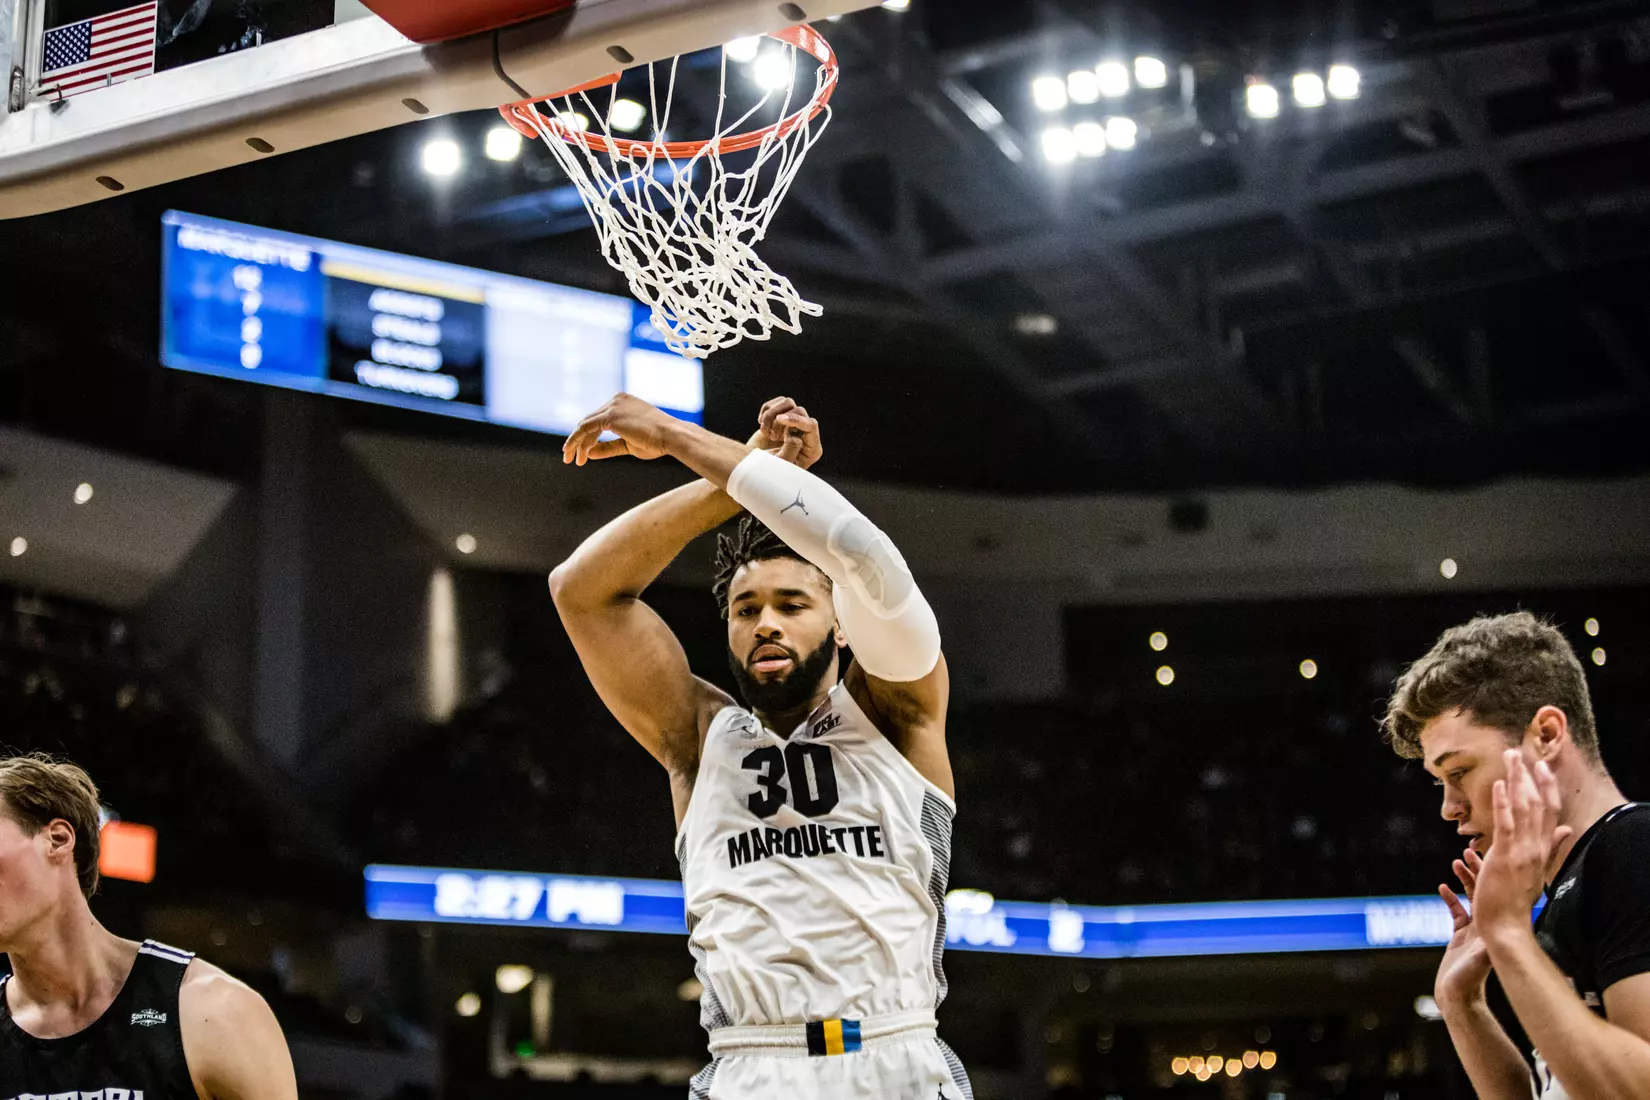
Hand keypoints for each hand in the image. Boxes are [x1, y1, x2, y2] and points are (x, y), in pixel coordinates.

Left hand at [563, 393, 676, 465]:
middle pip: (590, 422)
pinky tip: (571, 451)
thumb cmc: (656, 441)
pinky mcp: (610, 416)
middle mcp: (616, 401)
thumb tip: (589, 452)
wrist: (671, 436)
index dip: (588, 437)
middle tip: (571, 459)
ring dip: (576, 443)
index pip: (599, 419)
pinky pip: (586, 428)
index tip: (583, 453)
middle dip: (579, 441)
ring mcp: (613, 406)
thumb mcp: (628, 445)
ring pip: (586, 425)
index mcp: (623, 403)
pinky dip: (576, 440)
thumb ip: (608, 447)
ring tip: (571, 460)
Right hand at [748, 397, 822, 469]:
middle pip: (800, 411)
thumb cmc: (767, 470)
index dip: (796, 419)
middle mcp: (806, 435)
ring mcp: (794, 425)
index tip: (779, 419)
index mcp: (811, 449)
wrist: (751, 466)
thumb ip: (792, 448)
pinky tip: (763, 427)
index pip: (811, 425)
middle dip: (780, 421)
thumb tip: (795, 433)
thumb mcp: (781, 463)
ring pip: (788, 403)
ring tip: (765, 432)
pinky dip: (766, 411)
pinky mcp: (782, 417)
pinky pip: (778, 402)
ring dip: (771, 415)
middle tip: (771, 436)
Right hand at [1435, 847, 1492, 1009]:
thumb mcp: (1479, 960)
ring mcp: (1474, 928)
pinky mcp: (1460, 935)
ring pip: (1470, 896)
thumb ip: (1484, 945)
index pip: (1494, 892)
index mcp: (1492, 926)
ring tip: (1456, 861)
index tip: (1485, 854)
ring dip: (1464, 879)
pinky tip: (1442, 887)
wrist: (1460, 999)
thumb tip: (1494, 930)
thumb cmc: (1470, 982)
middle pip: (1485, 890)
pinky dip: (1450, 898)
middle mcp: (1487, 924)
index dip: (1491, 873)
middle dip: (1479, 869)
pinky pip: (1456, 911)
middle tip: (1471, 850)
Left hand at [1472, 751, 1572, 939]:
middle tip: (1519, 752)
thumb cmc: (1515, 896)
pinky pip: (1506, 825)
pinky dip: (1504, 803)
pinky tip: (1500, 785)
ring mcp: (1523, 851)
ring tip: (1510, 758)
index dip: (1546, 786)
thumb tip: (1567, 830)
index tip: (1540, 766)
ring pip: (1524, 809)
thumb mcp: (1536, 867)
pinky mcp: (1505, 857)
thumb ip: (1550, 846)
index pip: (1549, 811)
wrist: (1506, 925)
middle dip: (1529, 776)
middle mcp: (1536, 847)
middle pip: (1538, 804)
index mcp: (1542, 848)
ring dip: (1517, 781)